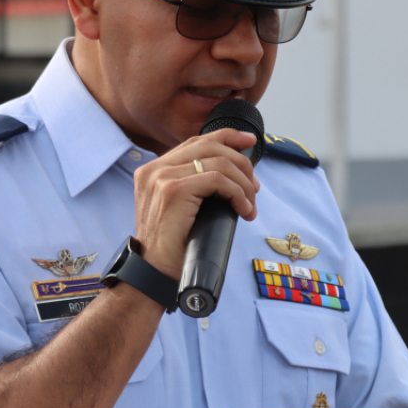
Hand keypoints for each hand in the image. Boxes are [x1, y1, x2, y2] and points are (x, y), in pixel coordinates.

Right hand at [133, 130, 260, 280]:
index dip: (226, 137)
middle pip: (209, 146)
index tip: (249, 141)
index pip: (194, 141)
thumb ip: (192, 185)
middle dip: (240, 162)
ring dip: (243, 183)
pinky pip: (218, 180)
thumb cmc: (170, 246)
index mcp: (153, 169)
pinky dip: (237, 193)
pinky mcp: (174, 191)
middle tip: (254, 187)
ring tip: (249, 204)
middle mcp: (154, 169)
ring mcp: (162, 177)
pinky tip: (243, 209)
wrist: (153, 271)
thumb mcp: (178, 208)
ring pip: (218, 163)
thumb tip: (231, 174)